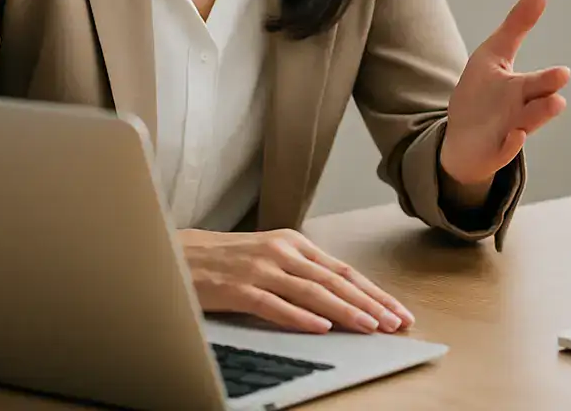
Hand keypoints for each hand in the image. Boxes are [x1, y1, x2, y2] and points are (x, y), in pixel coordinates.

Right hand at [180, 228, 414, 334]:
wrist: (173, 253)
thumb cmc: (224, 260)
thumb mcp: (268, 258)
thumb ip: (299, 272)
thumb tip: (337, 298)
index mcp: (294, 243)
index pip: (343, 271)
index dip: (373, 292)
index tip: (397, 310)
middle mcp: (282, 251)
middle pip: (336, 281)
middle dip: (370, 303)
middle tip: (396, 323)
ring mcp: (260, 268)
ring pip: (313, 292)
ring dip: (346, 311)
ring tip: (370, 327)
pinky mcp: (237, 288)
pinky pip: (275, 305)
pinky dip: (300, 317)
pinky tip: (322, 328)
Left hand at [440, 0, 570, 200]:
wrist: (463, 138)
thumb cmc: (483, 93)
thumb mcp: (494, 54)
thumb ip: (518, 25)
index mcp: (523, 88)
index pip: (538, 82)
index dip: (549, 79)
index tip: (564, 73)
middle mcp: (521, 112)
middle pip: (537, 106)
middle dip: (548, 99)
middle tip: (561, 87)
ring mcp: (509, 133)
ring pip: (526, 127)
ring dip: (538, 118)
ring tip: (553, 106)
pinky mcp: (494, 152)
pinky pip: (505, 151)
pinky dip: (512, 146)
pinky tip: (516, 137)